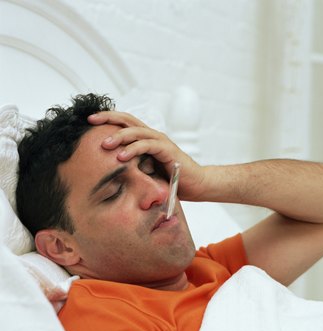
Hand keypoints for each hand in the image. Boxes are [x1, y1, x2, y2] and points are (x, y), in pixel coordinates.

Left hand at [88, 111, 206, 200]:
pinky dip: (134, 149)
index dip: (108, 119)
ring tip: (104, 144)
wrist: (196, 184)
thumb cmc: (171, 178)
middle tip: (90, 121)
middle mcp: (153, 136)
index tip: (89, 121)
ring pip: (136, 132)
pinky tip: (121, 156)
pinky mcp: (168, 151)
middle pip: (128, 121)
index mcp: (146, 139)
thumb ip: (132, 165)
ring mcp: (161, 142)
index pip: (125, 123)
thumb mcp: (146, 171)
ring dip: (119, 136)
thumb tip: (110, 169)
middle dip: (108, 119)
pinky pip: (148, 146)